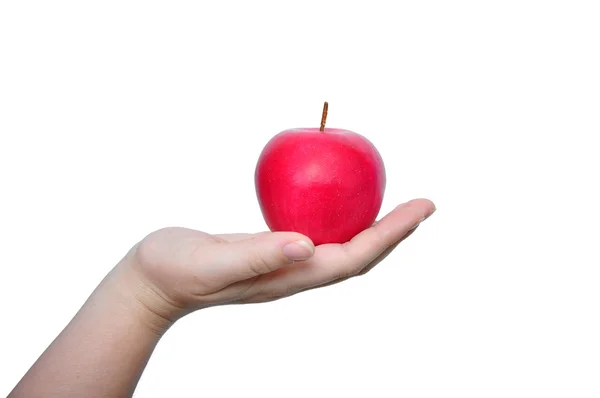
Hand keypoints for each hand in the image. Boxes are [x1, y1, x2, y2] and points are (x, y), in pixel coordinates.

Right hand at [124, 198, 435, 321]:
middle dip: (395, 231)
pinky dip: (339, 217)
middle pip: (358, 253)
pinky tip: (339, 199)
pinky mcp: (271, 250)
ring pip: (341, 244)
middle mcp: (295, 271)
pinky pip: (317, 232)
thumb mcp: (214, 260)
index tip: (423, 208)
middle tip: (425, 203)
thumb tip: (306, 244)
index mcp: (290, 276)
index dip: (392, 234)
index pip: (355, 257)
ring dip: (373, 226)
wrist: (151, 281)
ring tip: (397, 203)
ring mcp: (284, 263)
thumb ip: (258, 254)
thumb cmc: (175, 270)